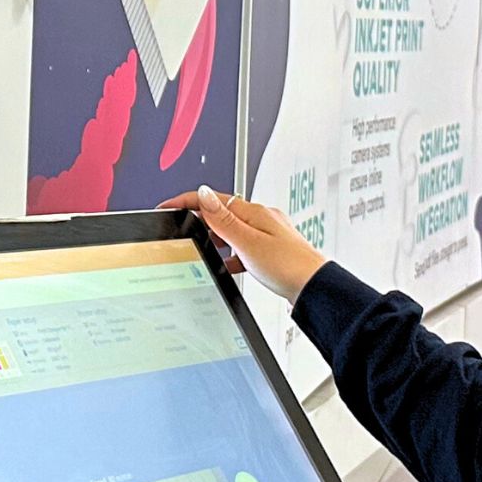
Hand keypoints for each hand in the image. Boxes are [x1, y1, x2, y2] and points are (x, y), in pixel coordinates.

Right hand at [157, 186, 329, 304]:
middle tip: (184, 234)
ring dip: (217, 241)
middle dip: (201, 222)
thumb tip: (204, 193)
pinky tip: (229, 267)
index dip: (187, 202)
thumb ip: (223, 220)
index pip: (213, 199)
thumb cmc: (288, 266)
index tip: (167, 207)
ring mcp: (268, 236)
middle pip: (222, 214)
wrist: (315, 288)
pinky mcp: (272, 254)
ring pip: (233, 234)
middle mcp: (262, 220)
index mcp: (255, 212)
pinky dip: (232, 257)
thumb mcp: (247, 242)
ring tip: (206, 253)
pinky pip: (244, 250)